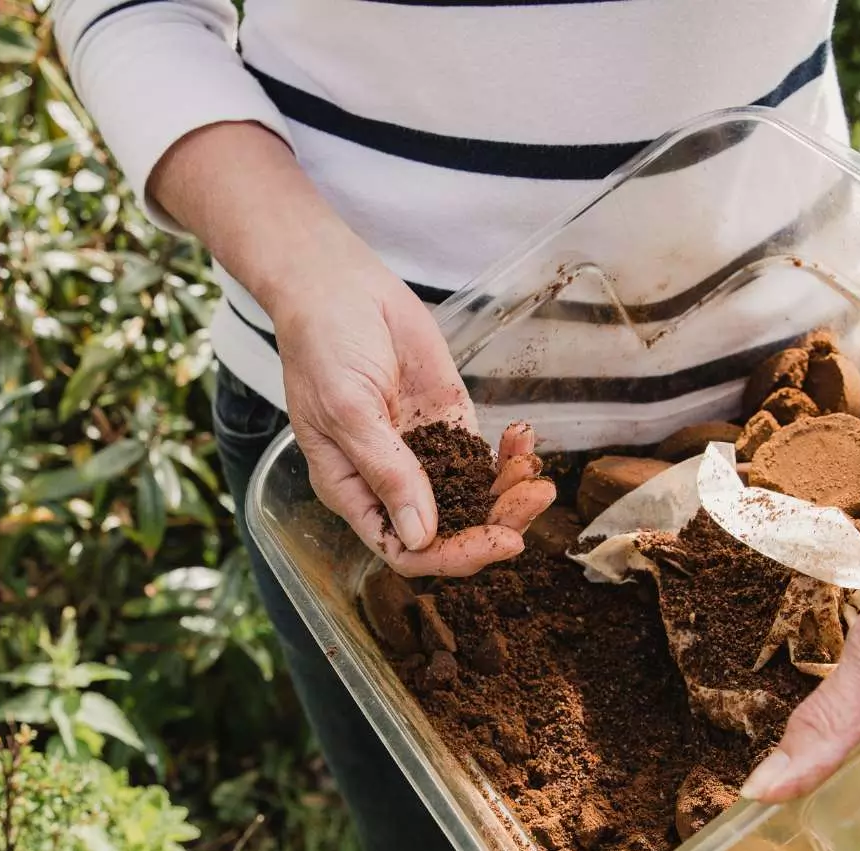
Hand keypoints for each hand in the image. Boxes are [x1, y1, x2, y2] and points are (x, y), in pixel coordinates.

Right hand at [270, 247, 554, 576]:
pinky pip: (484, 456)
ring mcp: (422, 453)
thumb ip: (386, 472)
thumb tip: (420, 536)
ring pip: (473, 498)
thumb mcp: (348, 411)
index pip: (405, 549)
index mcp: (353, 491)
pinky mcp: (448, 422)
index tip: (499, 541)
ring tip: (536, 473)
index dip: (452, 556)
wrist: (338, 286)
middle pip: (449, 530)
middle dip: (496, 523)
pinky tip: (525, 440)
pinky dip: (509, 456)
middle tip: (535, 499)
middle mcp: (389, 482)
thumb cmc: (323, 346)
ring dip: (509, 492)